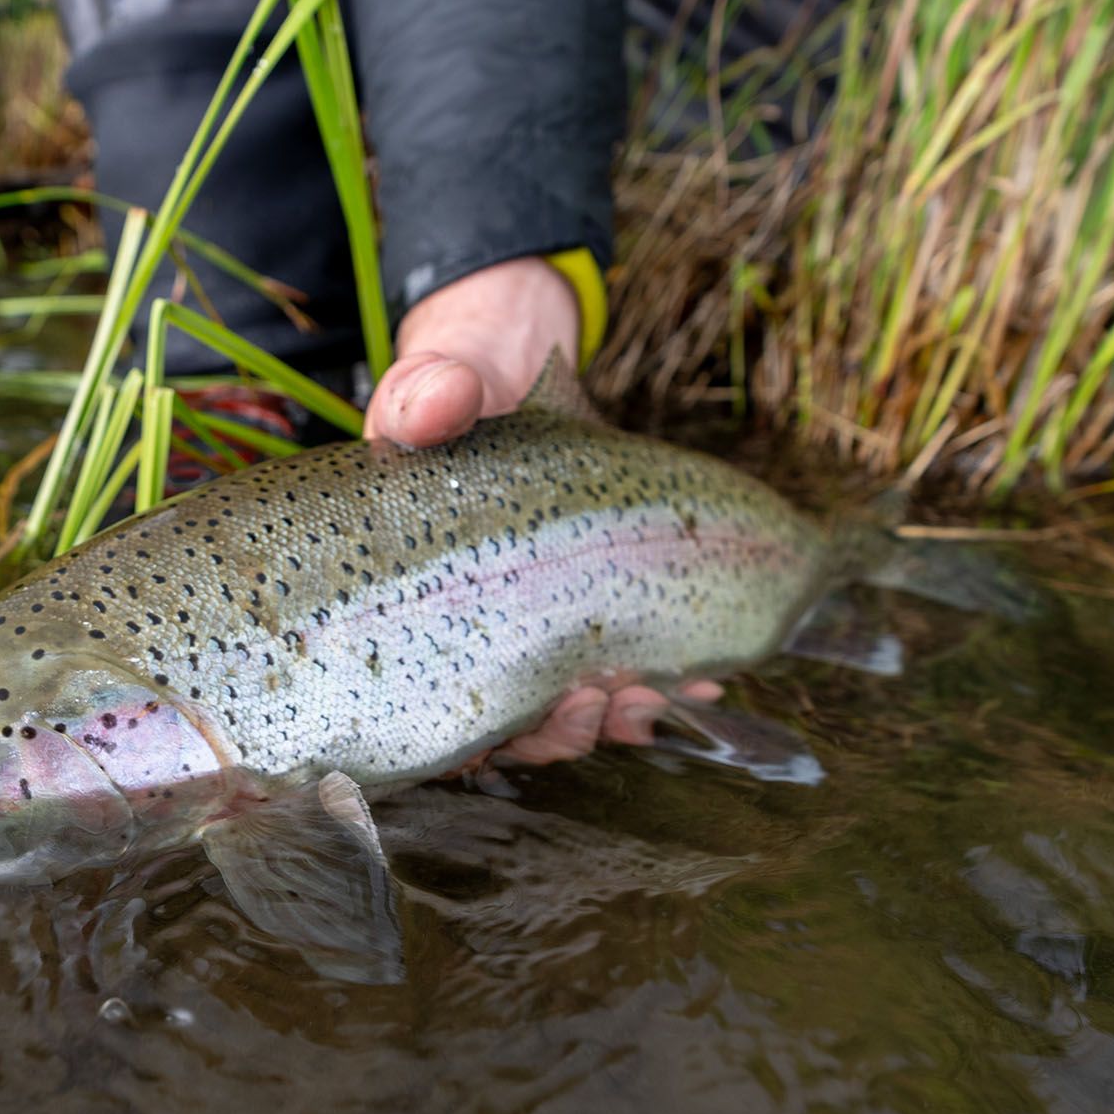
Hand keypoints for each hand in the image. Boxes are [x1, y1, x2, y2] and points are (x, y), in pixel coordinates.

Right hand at [365, 257, 709, 760]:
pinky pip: (616, 666)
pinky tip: (699, 685)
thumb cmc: (442, 398)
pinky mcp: (585, 607)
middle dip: (560, 730)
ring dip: (613, 717)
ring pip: (563, 710)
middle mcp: (468, 635)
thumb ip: (424, 397)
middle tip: (601, 702)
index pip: (429, 701)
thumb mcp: (425, 389)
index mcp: (414, 609)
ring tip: (657, 696)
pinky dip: (657, 685)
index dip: (473, 737)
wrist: (495, 376)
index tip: (522, 712)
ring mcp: (529, 627)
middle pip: (505, 725)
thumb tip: (444, 401)